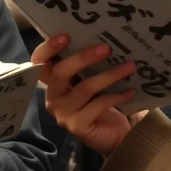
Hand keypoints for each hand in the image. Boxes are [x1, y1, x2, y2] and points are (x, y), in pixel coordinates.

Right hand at [31, 35, 146, 156]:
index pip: (39, 61)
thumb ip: (88, 65)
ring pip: (84, 88)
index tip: (66, 35)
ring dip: (109, 75)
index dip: (48, 48)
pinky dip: (116, 95)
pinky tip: (131, 90)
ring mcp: (62, 113)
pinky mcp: (77, 126)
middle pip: (60, 72)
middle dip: (83, 57)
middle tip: (106, 48)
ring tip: (129, 66)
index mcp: (51, 81)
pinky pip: (98, 105)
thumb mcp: (91, 80)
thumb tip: (104, 38)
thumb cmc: (101, 101)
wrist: (115, 135)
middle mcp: (52, 96)